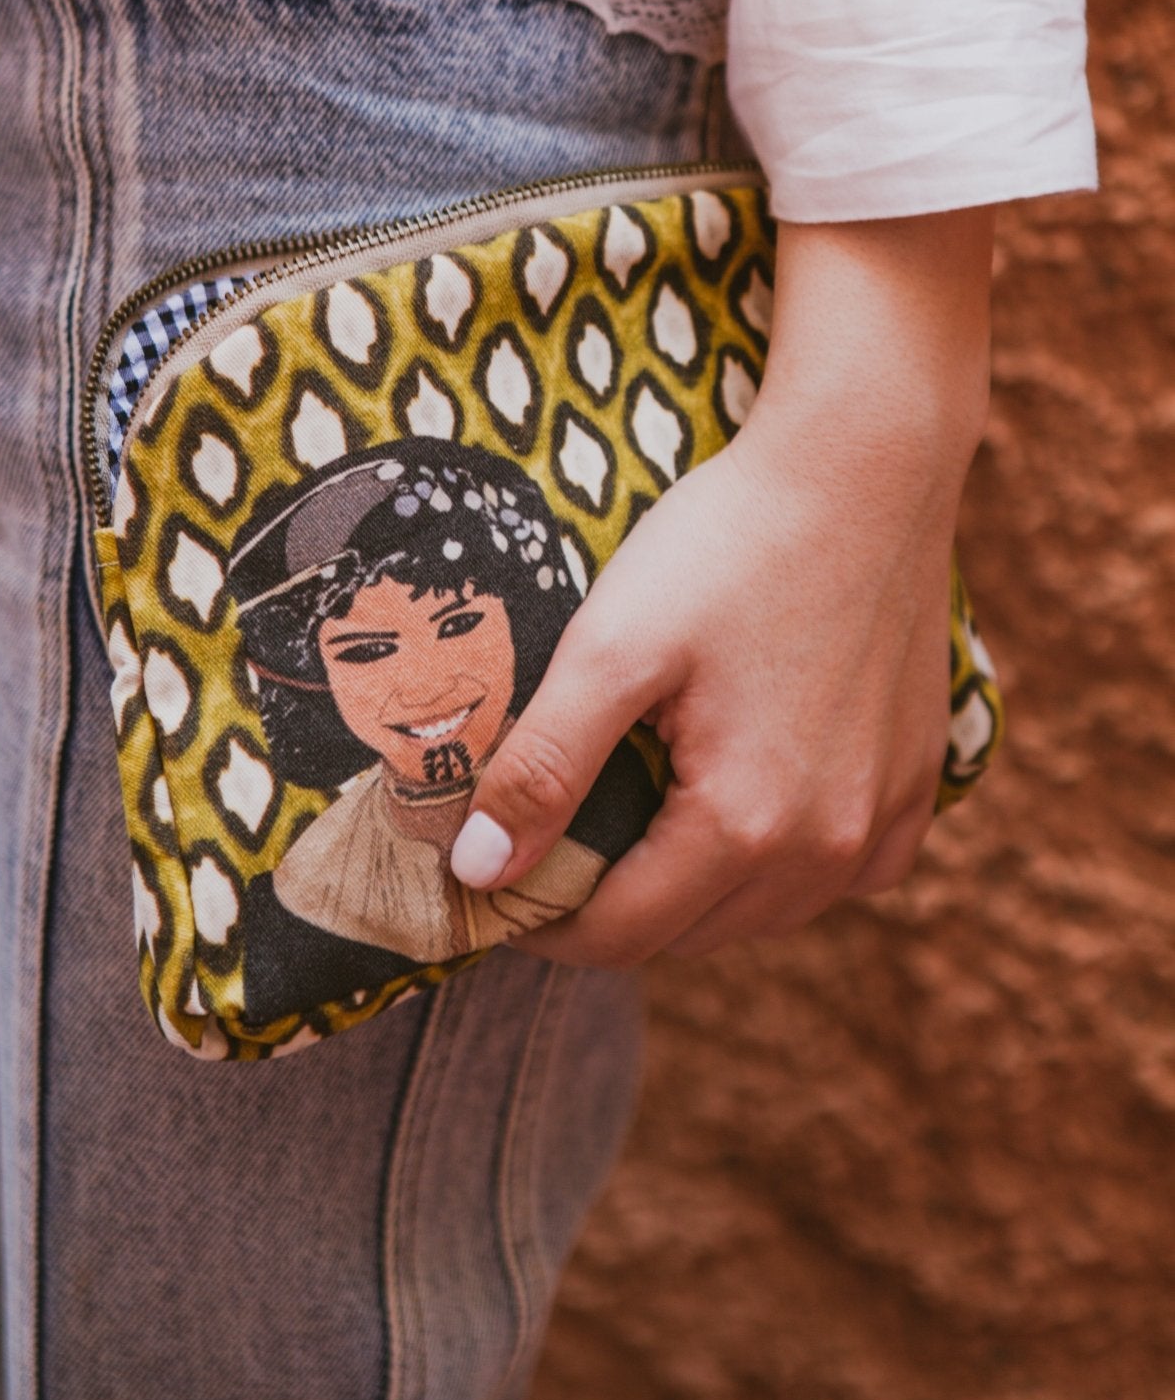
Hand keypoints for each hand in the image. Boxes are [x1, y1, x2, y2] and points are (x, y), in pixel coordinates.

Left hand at [448, 207, 994, 963]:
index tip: (490, 887)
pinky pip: (843, 874)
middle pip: (691, 933)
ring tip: (634, 828)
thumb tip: (478, 871)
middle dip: (611, 909)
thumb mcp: (612, 645)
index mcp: (745, 823)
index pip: (620, 935)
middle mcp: (827, 847)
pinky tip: (748, 810)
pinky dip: (785, 865)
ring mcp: (884, 819)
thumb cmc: (731, 543)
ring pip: (766, 912)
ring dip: (694, 892)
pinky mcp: (921, 782)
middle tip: (548, 847)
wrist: (866, 464)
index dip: (539, 922)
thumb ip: (544, 765)